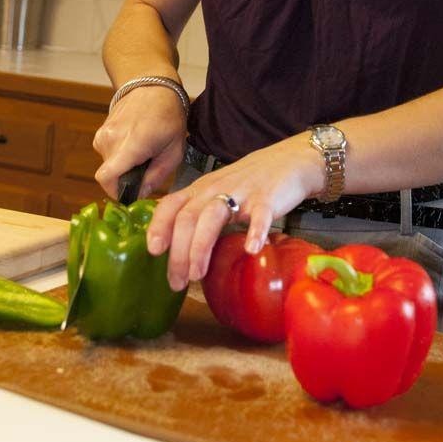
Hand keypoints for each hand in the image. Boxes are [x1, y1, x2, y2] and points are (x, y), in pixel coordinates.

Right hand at [92, 86, 187, 198]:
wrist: (153, 86)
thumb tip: (141, 194)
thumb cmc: (169, 116)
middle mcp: (111, 140)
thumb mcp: (174, 150)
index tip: (132, 193)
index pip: (106, 178)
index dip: (117, 193)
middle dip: (127, 178)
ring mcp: (103, 135)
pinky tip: (135, 143)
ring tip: (143, 151)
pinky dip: (119, 155)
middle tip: (147, 166)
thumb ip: (157, 176)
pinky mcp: (100, 132)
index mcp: (131, 145)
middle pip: (111, 175)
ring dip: (124, 166)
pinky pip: (107, 154)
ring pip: (109, 165)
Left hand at [146, 133, 325, 290]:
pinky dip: (255, 231)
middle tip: (177, 281)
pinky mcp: (268, 198)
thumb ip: (198, 213)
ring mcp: (242, 193)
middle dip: (178, 251)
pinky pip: (260, 214)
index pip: (171, 204)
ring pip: (214, 216)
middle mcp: (216, 189)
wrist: (289, 160)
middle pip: (188, 217)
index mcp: (202, 189)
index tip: (153, 251)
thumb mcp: (217, 192)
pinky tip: (251, 249)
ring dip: (201, 246)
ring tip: (198, 274)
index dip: (159, 226)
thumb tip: (177, 249)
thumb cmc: (249, 182)